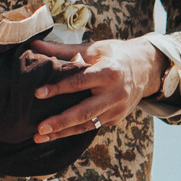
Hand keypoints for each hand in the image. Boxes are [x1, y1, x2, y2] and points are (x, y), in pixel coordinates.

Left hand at [28, 37, 165, 141]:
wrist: (146, 68)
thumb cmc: (114, 55)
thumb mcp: (91, 48)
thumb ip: (61, 50)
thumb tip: (33, 44)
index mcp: (108, 73)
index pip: (79, 82)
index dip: (58, 88)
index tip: (38, 93)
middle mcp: (115, 94)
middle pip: (85, 111)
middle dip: (61, 121)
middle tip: (39, 128)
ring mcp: (117, 109)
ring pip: (87, 125)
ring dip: (63, 132)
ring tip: (40, 136)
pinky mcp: (116, 119)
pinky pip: (92, 126)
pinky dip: (73, 130)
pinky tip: (55, 134)